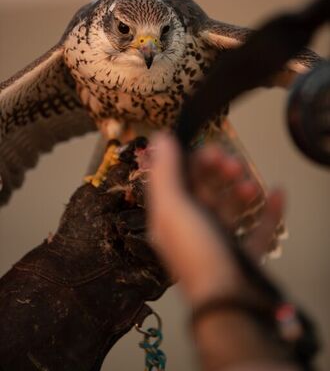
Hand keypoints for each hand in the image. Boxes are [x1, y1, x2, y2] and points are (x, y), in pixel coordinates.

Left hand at [148, 132, 283, 305]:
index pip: (179, 181)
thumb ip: (166, 172)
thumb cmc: (197, 254)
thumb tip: (160, 139)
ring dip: (241, 190)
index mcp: (171, 219)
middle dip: (219, 173)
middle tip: (233, 164)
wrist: (228, 304)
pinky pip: (257, 230)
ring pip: (230, 209)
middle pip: (206, 192)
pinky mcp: (244, 258)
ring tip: (251, 185)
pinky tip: (277, 195)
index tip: (213, 150)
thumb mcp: (174, 209)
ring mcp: (219, 244)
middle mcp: (192, 230)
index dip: (194, 163)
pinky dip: (268, 212)